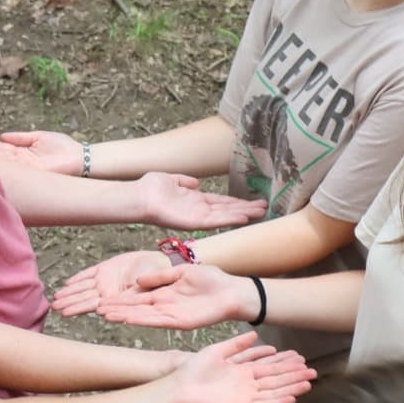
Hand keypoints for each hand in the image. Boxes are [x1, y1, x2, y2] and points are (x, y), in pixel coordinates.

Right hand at [0, 130, 84, 174]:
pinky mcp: (33, 175)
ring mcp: (27, 170)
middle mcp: (22, 162)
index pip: (4, 149)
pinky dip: (7, 169)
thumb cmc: (63, 146)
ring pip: (7, 167)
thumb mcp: (38, 136)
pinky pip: (17, 172)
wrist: (78, 158)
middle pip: (3, 159)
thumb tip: (3, 136)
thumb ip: (20, 137)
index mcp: (23, 152)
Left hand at [52, 250, 171, 316]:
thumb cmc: (157, 278)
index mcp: (117, 298)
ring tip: (57, 299)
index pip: (94, 305)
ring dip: (70, 293)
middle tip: (55, 308)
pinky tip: (68, 283)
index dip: (79, 308)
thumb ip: (132, 294)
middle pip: (85, 298)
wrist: (160, 264)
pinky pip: (89, 273)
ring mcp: (106, 279)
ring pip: (84, 287)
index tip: (66, 313)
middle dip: (70, 303)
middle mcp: (108, 291)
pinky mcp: (106, 268)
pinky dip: (79, 277)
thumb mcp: (146, 288)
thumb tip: (116, 300)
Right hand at [98, 264, 257, 329]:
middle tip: (94, 309)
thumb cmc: (212, 280)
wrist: (233, 291)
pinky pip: (158, 321)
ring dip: (125, 316)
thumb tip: (138, 280)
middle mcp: (164, 306)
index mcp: (163, 293)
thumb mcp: (182, 272)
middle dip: (116, 309)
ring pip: (143, 316)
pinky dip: (143, 320)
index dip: (120, 298)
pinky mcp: (180, 322)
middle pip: (135, 308)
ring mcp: (171, 315)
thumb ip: (160, 277)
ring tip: (106, 315)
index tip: (101, 298)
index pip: (136, 297)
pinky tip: (128, 319)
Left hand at [135, 171, 267, 230]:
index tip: (252, 201)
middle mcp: (199, 210)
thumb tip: (196, 182)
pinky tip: (243, 217)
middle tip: (265, 207)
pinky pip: (215, 221)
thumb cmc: (150, 188)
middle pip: (227, 209)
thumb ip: (185, 182)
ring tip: (261, 212)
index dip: (236, 202)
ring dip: (242, 214)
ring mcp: (197, 217)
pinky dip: (229, 219)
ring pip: (225, 216)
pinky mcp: (193, 222)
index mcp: (195, 200)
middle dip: (246, 208)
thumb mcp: (171, 180)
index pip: (221, 202)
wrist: (138, 197)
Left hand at [169, 331, 314, 402]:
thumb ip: (237, 345)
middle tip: (312, 370)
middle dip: (294, 375)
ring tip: (309, 382)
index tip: (300, 357)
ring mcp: (245, 397)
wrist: (178, 389)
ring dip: (291, 387)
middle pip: (276, 379)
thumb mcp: (216, 351)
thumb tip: (256, 334)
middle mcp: (247, 384)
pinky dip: (278, 402)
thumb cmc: (192, 370)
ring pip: (274, 391)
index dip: (284, 361)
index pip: (269, 365)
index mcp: (242, 371)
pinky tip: (293, 397)